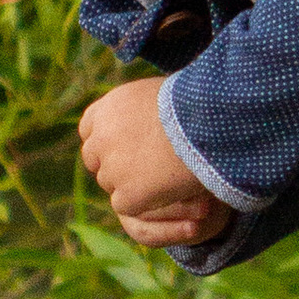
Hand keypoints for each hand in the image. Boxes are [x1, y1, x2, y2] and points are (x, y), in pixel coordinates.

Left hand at [79, 78, 233, 250]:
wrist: (208, 127)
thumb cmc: (194, 105)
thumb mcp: (157, 92)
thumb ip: (138, 108)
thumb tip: (139, 113)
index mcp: (107, 109)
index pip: (89, 128)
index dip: (105, 138)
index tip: (121, 144)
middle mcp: (101, 139)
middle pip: (94, 158)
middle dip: (112, 163)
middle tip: (141, 167)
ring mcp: (112, 170)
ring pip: (111, 183)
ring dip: (131, 182)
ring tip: (163, 175)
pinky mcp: (126, 197)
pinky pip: (126, 205)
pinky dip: (144, 202)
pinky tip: (167, 190)